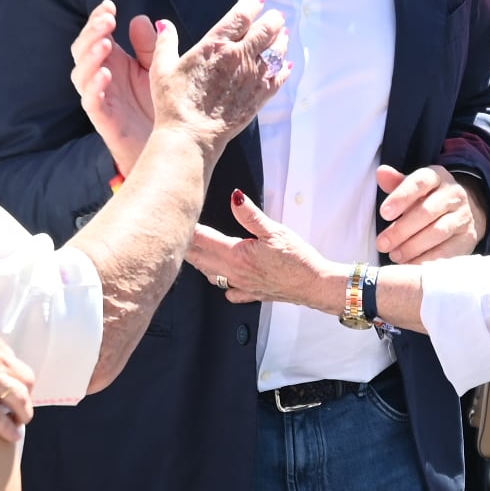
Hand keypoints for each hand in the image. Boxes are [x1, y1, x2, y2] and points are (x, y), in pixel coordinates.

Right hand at [71, 0, 159, 177]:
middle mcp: (101, 76)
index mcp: (112, 60)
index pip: (96, 35)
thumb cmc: (157, 102)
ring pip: (80, 74)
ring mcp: (99, 96)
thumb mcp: (156, 67)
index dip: (98, 19)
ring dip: (90, 57)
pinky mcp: (103, 118)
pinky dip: (94, 86)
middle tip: (107, 21)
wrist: (165, 142)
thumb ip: (148, 46)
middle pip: (83, 49)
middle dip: (91, 33)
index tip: (109, 5)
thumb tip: (139, 18)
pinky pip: (91, 101)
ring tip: (105, 44)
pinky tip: (105, 74)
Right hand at [147, 0, 288, 149]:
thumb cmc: (174, 103)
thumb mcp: (162, 68)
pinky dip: (284, 69)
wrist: (191, 135)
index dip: (251, 5)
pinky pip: (279, 78)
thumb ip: (165, 43)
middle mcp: (238, 57)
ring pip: (276, 51)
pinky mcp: (259, 97)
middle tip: (276, 16)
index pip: (240, 16)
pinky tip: (286, 65)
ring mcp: (252, 77)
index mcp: (216, 45)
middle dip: (273, 19)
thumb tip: (163, 24)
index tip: (256, 1)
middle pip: (266, 30)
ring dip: (281, 40)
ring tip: (283, 35)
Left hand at [190, 191, 348, 313]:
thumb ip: (250, 215)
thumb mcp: (275, 230)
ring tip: (191, 251)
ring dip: (199, 262)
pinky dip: (220, 282)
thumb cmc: (298, 259)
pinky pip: (228, 290)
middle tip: (175, 233)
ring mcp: (241, 285)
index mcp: (237, 255)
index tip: (178, 218)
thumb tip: (235, 197)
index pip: (202, 240)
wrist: (314, 285)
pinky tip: (221, 276)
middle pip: (199, 258)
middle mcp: (234, 272)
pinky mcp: (251, 293)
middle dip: (186, 246)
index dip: (188, 228)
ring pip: (209, 274)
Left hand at [375, 163, 486, 261]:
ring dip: (413, 246)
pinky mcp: (468, 237)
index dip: (401, 197)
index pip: (420, 182)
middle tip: (382, 244)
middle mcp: (453, 194)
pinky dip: (428, 259)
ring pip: (438, 232)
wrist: (464, 211)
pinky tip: (412, 266)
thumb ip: (396, 183)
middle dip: (401, 229)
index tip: (383, 213)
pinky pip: (449, 251)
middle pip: (427, 211)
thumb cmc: (428, 199)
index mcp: (437, 177)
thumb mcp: (413, 188)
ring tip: (395, 255)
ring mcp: (463, 216)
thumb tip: (381, 172)